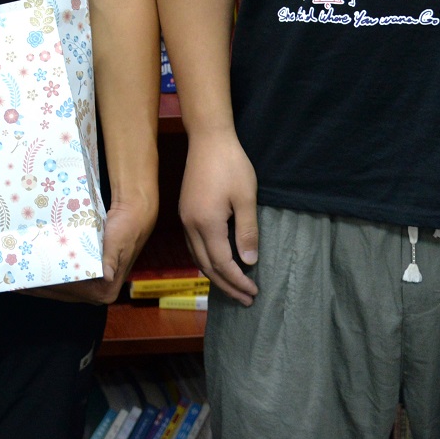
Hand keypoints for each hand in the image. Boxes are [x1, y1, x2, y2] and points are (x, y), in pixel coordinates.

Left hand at [27, 198, 157, 303]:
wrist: (134, 215)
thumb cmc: (125, 230)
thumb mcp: (117, 243)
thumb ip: (111, 259)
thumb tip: (108, 275)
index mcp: (105, 291)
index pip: (69, 293)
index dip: (47, 288)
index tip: (27, 283)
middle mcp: (98, 293)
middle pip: (61, 293)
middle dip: (38, 287)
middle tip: (14, 280)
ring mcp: (92, 286)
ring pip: (59, 287)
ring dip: (40, 281)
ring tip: (17, 275)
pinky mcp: (87, 276)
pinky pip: (63, 278)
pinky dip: (48, 274)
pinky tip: (32, 267)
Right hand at [180, 133, 258, 305]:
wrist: (208, 140)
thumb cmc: (231, 165)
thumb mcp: (246, 198)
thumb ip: (247, 232)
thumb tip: (249, 262)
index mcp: (206, 224)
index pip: (222, 263)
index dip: (238, 281)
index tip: (254, 291)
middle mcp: (191, 226)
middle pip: (207, 266)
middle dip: (227, 285)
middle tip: (246, 298)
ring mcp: (185, 219)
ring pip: (197, 258)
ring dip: (215, 275)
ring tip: (234, 287)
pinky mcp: (185, 212)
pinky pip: (193, 246)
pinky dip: (206, 261)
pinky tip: (217, 263)